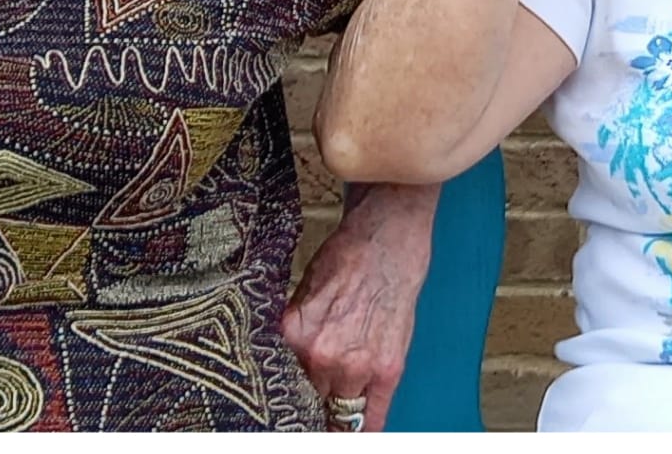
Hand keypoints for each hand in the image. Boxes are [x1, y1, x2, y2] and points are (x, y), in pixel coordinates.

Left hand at [282, 184, 435, 430]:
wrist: (387, 237)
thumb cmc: (347, 257)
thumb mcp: (304, 291)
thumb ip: (298, 332)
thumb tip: (291, 361)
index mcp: (296, 333)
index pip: (285, 380)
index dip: (288, 389)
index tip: (287, 405)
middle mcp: (323, 354)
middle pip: (311, 397)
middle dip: (313, 396)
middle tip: (315, 397)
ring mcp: (357, 365)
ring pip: (339, 409)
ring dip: (338, 410)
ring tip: (334, 412)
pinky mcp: (387, 370)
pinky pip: (372, 417)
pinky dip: (365, 430)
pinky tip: (359, 435)